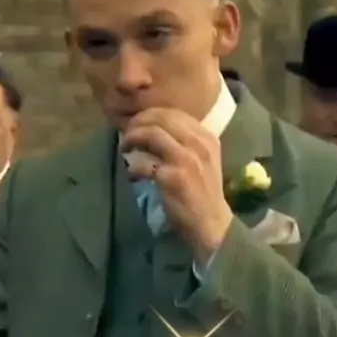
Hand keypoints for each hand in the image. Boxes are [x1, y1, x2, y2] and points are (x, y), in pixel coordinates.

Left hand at [122, 107, 232, 263]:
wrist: (212, 224)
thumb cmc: (204, 195)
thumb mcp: (204, 162)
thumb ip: (186, 144)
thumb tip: (155, 130)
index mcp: (207, 138)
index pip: (174, 113)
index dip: (150, 114)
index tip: (138, 124)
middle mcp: (198, 144)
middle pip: (160, 119)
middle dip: (138, 122)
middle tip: (126, 134)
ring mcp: (186, 160)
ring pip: (152, 134)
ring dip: (132, 138)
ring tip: (124, 147)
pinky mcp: (172, 178)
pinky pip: (144, 164)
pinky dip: (133, 167)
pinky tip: (132, 174)